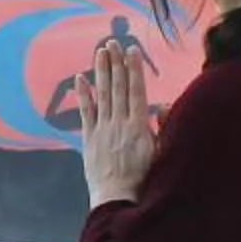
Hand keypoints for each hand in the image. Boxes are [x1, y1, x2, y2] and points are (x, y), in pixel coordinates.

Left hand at [78, 39, 157, 205]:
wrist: (118, 200)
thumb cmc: (144, 179)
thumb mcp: (160, 153)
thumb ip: (160, 127)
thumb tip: (160, 105)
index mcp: (138, 127)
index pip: (136, 91)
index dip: (133, 70)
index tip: (132, 51)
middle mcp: (119, 124)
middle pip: (117, 88)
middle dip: (116, 63)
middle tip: (112, 42)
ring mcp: (103, 130)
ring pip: (102, 95)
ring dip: (101, 72)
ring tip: (100, 51)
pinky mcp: (90, 139)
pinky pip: (85, 113)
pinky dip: (83, 95)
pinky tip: (80, 78)